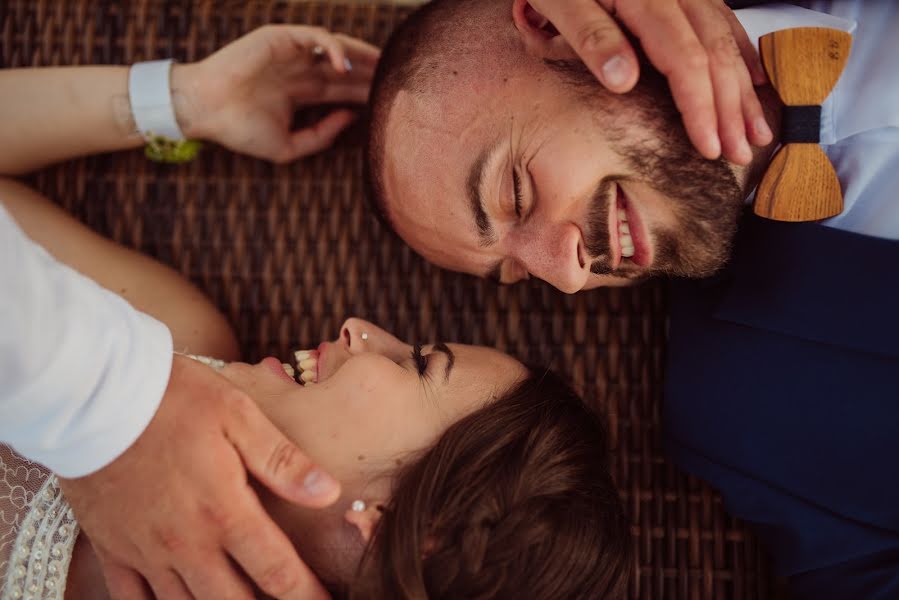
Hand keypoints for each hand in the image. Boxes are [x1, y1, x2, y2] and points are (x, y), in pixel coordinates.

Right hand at [59, 355, 340, 599]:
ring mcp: (146, 551)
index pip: (276, 572)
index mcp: (224, 510)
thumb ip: (282, 461)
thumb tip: (328, 494)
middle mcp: (186, 543)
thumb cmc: (172, 398)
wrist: (92, 394)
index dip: (306, 594)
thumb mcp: (238, 415)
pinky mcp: (112, 548)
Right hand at [174, 25, 379, 162]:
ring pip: (335, 49)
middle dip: (371, 74)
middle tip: (399, 80)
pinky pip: (314, 37)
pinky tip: (344, 64)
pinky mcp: (280, 38)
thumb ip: (322, 136)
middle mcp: (298, 71)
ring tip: (383, 67)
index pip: (342, 90)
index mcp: (300, 93)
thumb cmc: (241, 131)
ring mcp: (290, 53)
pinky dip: (332, 47)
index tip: (391, 102)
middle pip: (345, 70)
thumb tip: (351, 118)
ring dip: (361, 56)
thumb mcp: (289, 146)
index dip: (366, 94)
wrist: (205, 111)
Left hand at [527, 0, 772, 164]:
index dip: (700, 106)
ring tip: (756, 131)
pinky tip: (754, 81)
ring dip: (743, 89)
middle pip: (714, 53)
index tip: (708, 146)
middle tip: (739, 153)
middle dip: (730, 108)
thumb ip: (591, 37)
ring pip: (725, 39)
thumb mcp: (560, 3)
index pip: (685, 59)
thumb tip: (624, 80)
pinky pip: (723, 23)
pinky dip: (742, 55)